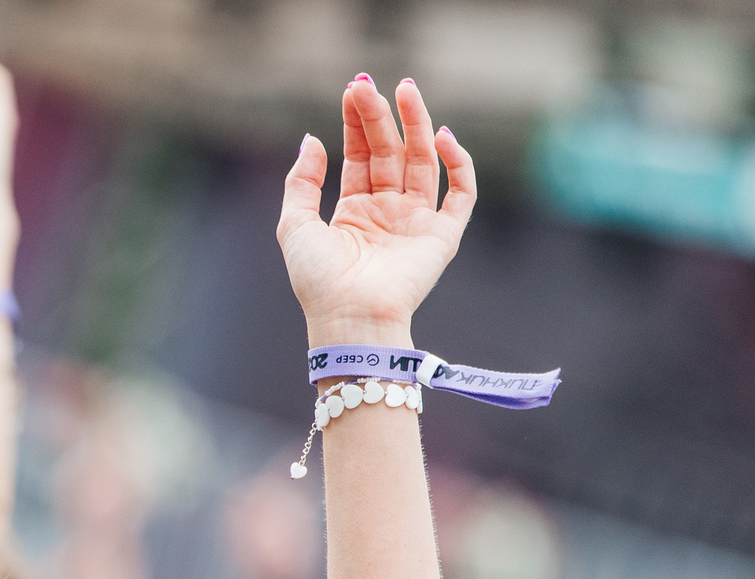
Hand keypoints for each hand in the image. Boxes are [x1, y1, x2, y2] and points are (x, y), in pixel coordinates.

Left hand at [277, 77, 476, 347]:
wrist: (349, 317)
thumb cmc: (318, 281)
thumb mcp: (294, 225)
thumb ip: (301, 182)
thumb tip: (311, 139)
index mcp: (355, 211)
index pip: (361, 155)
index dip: (357, 123)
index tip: (353, 90)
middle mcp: (388, 212)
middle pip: (390, 152)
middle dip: (381, 117)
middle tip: (370, 84)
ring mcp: (416, 221)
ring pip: (422, 162)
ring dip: (417, 125)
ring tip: (406, 90)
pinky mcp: (443, 235)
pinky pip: (460, 193)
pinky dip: (457, 163)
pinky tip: (441, 137)